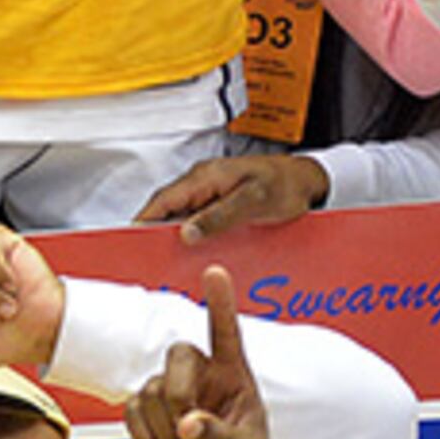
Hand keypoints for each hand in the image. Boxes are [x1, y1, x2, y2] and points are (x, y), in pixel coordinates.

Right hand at [125, 268, 278, 438]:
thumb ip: (220, 436)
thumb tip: (188, 425)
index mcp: (234, 374)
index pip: (225, 331)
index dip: (220, 302)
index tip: (214, 272)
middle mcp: (201, 372)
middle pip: (178, 355)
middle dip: (179, 395)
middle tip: (188, 433)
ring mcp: (171, 387)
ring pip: (151, 391)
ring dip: (165, 431)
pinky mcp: (147, 407)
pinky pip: (132, 413)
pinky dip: (147, 438)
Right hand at [135, 153, 330, 243]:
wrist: (309, 180)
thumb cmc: (285, 184)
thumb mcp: (253, 201)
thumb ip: (219, 216)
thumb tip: (186, 232)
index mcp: (206, 177)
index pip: (164, 200)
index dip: (144, 220)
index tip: (130, 240)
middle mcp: (204, 183)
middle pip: (169, 210)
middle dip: (155, 232)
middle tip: (147, 258)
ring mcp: (212, 193)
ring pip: (183, 217)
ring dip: (175, 237)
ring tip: (168, 261)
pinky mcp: (222, 204)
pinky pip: (199, 220)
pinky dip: (193, 236)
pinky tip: (196, 254)